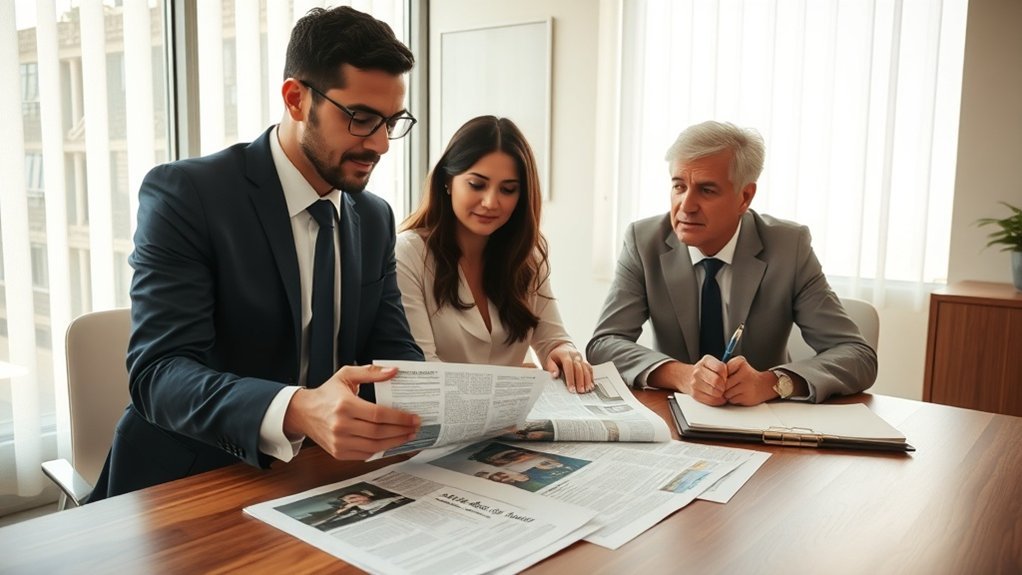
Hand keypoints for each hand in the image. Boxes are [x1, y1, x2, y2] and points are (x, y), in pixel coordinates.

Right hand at [283, 365, 420, 459]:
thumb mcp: (346, 375)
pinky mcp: (338, 453)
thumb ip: (371, 372)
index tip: (414, 418)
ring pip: (374, 446)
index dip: (399, 418)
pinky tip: (391, 443)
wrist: (303, 413)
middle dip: (401, 431)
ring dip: (395, 442)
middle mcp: (341, 426)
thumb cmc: (327, 393)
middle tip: (415, 427)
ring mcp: (339, 442)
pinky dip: (381, 450)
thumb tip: (393, 371)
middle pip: (379, 432)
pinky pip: (365, 454)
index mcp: (345, 405)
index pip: (379, 415)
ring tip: (407, 436)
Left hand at [545, 345, 593, 392]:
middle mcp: (574, 356)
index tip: (571, 388)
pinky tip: (591, 385)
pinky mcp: (585, 362)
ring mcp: (581, 358)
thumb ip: (551, 367)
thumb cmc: (556, 357)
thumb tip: (555, 375)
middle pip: (579, 368)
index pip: (569, 365)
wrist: (562, 349)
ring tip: (586, 389)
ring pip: (586, 369)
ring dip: (587, 380)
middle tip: (580, 391)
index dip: (570, 377)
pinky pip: (590, 369)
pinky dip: (591, 378)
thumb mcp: (550, 360)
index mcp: (565, 354)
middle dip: (580, 381)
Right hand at [648, 358, 727, 405]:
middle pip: (717, 381)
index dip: (726, 374)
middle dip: (724, 386)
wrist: (686, 377)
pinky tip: (716, 396)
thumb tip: (732, 376)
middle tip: (724, 386)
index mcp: (706, 361)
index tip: (726, 377)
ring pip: (715, 392)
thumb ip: (723, 368)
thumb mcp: (713, 364)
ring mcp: (695, 383)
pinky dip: (717, 400)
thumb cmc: (705, 371)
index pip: (720, 368)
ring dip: (721, 394)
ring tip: (720, 391)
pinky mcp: (695, 394)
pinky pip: (711, 400)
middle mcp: (698, 370)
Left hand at [722, 357, 779, 405]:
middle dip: (723, 386)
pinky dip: (733, 399)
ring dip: (728, 393)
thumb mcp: (737, 366)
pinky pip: (732, 400)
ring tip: (735, 389)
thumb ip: (725, 369)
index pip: (722, 370)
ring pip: (726, 393)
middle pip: (723, 383)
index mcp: (741, 362)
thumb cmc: (746, 376)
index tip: (726, 376)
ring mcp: (747, 386)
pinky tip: (740, 394)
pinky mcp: (747, 397)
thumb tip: (713, 380)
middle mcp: (745, 372)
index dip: (721, 376)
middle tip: (730, 384)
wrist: (764, 385)